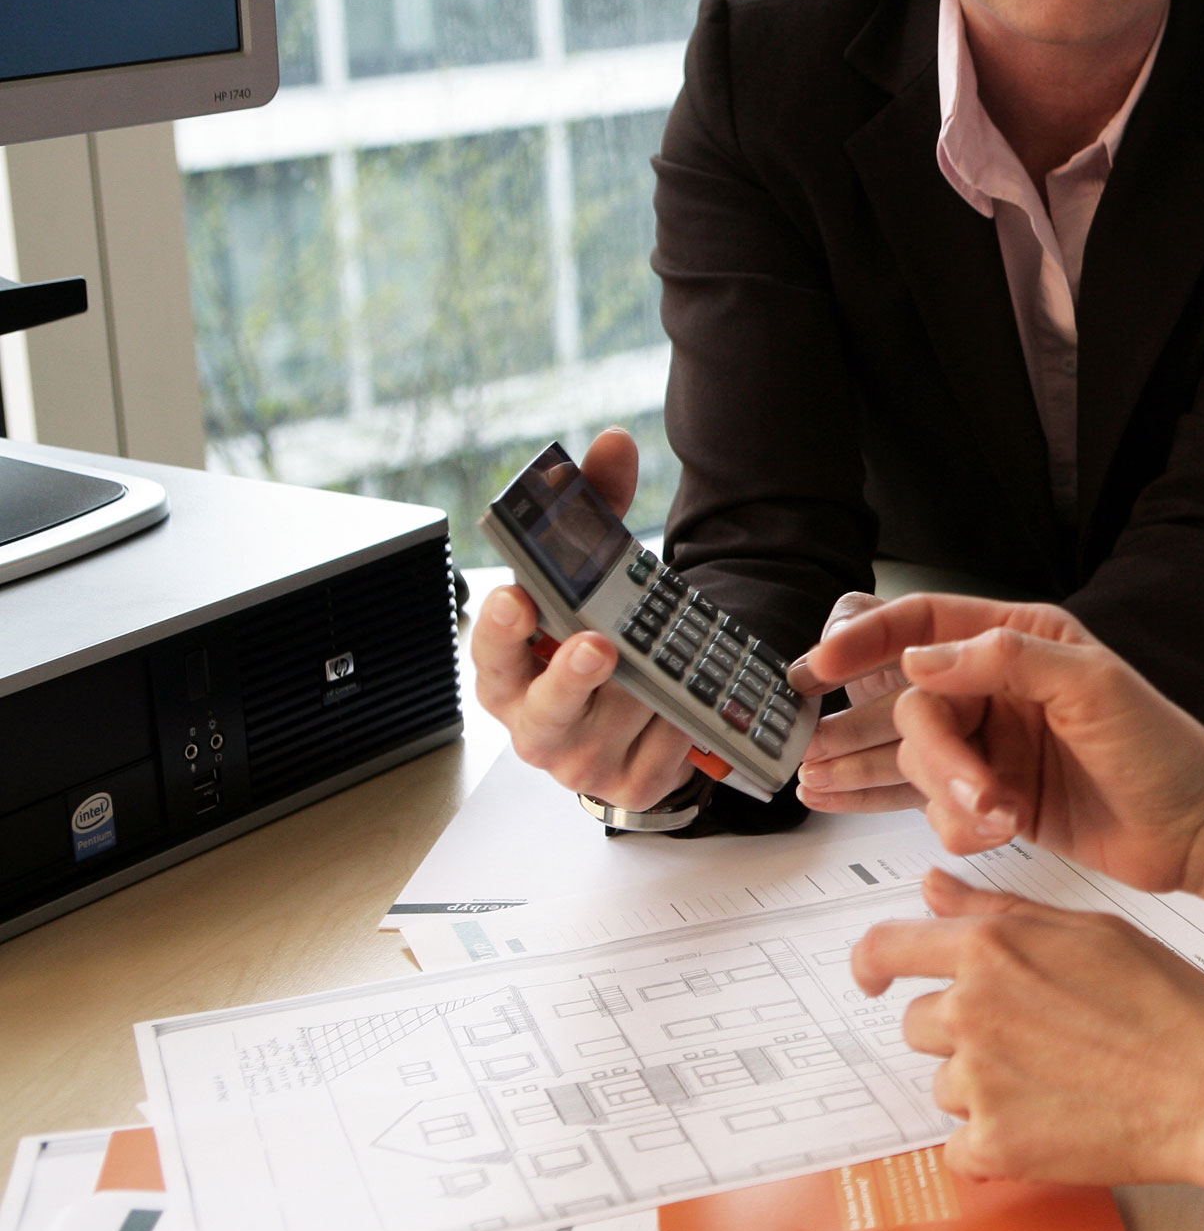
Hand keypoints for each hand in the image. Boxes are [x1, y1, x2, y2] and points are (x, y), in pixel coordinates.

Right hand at [467, 426, 693, 809]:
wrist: (635, 721)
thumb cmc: (599, 640)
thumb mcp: (596, 576)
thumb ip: (598, 508)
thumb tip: (612, 443)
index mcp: (508, 672)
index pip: (490, 651)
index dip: (500, 628)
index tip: (516, 599)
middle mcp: (536, 723)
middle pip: (547, 704)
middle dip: (572, 672)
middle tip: (597, 645)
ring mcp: (582, 763)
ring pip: (623, 718)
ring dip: (653, 685)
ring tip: (669, 661)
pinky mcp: (631, 786)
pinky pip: (668, 747)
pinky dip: (684, 717)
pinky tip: (687, 702)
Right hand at [793, 595, 1203, 893]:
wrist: (1195, 829)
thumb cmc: (1161, 749)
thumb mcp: (1094, 685)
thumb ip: (1007, 660)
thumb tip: (923, 658)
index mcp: (1018, 640)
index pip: (922, 624)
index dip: (864, 638)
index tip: (821, 667)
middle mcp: (995, 688)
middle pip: (913, 707)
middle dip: (932, 756)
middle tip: (975, 794)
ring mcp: (989, 745)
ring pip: (915, 761)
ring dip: (929, 792)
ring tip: (904, 803)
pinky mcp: (990, 797)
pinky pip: (932, 805)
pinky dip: (936, 819)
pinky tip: (907, 817)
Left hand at [854, 870, 1203, 1187]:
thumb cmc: (1165, 1003)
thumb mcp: (1087, 929)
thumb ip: (998, 907)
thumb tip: (932, 886)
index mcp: (991, 947)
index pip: (886, 948)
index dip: (871, 966)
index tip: (872, 982)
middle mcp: (971, 1009)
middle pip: (920, 1025)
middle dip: (961, 1033)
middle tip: (1034, 1041)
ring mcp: (977, 1080)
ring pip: (945, 1085)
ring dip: (983, 1089)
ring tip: (1057, 1082)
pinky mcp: (991, 1142)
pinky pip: (960, 1147)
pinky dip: (995, 1144)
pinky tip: (1050, 1126)